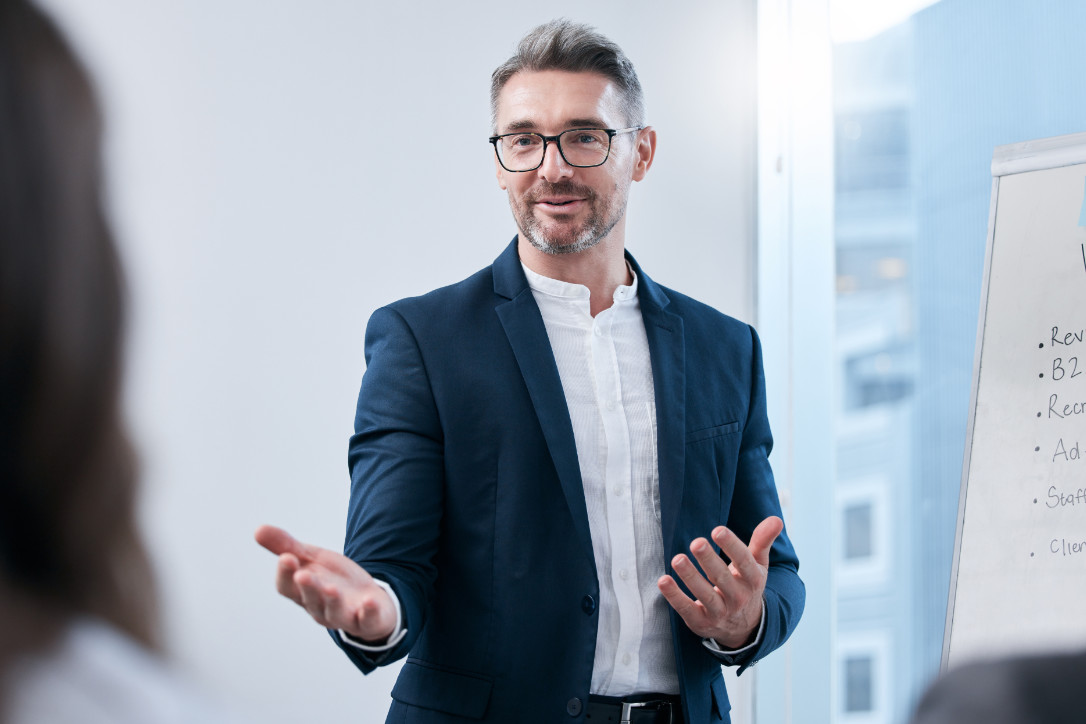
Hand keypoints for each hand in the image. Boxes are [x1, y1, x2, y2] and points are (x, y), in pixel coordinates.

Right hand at [254, 524, 396, 643]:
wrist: (368, 599)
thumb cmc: (333, 579)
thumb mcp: (312, 559)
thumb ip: (287, 547)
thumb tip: (257, 529)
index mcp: (303, 592)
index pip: (287, 587)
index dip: (285, 574)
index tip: (286, 556)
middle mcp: (320, 608)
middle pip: (310, 600)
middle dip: (307, 587)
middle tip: (303, 574)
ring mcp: (343, 616)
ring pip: (335, 612)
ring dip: (333, 601)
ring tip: (331, 588)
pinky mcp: (367, 620)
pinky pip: (367, 620)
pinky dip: (368, 612)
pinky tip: (369, 601)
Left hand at [657, 516, 781, 648]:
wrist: (744, 627)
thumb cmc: (746, 585)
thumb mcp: (758, 565)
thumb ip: (763, 541)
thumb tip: (776, 519)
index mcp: (752, 580)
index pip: (744, 562)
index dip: (732, 546)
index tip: (718, 530)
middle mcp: (738, 598)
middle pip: (722, 578)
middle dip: (709, 561)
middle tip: (696, 542)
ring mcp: (719, 612)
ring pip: (705, 595)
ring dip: (690, 577)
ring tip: (678, 559)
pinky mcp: (701, 622)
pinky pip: (687, 609)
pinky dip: (674, 596)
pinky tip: (663, 580)